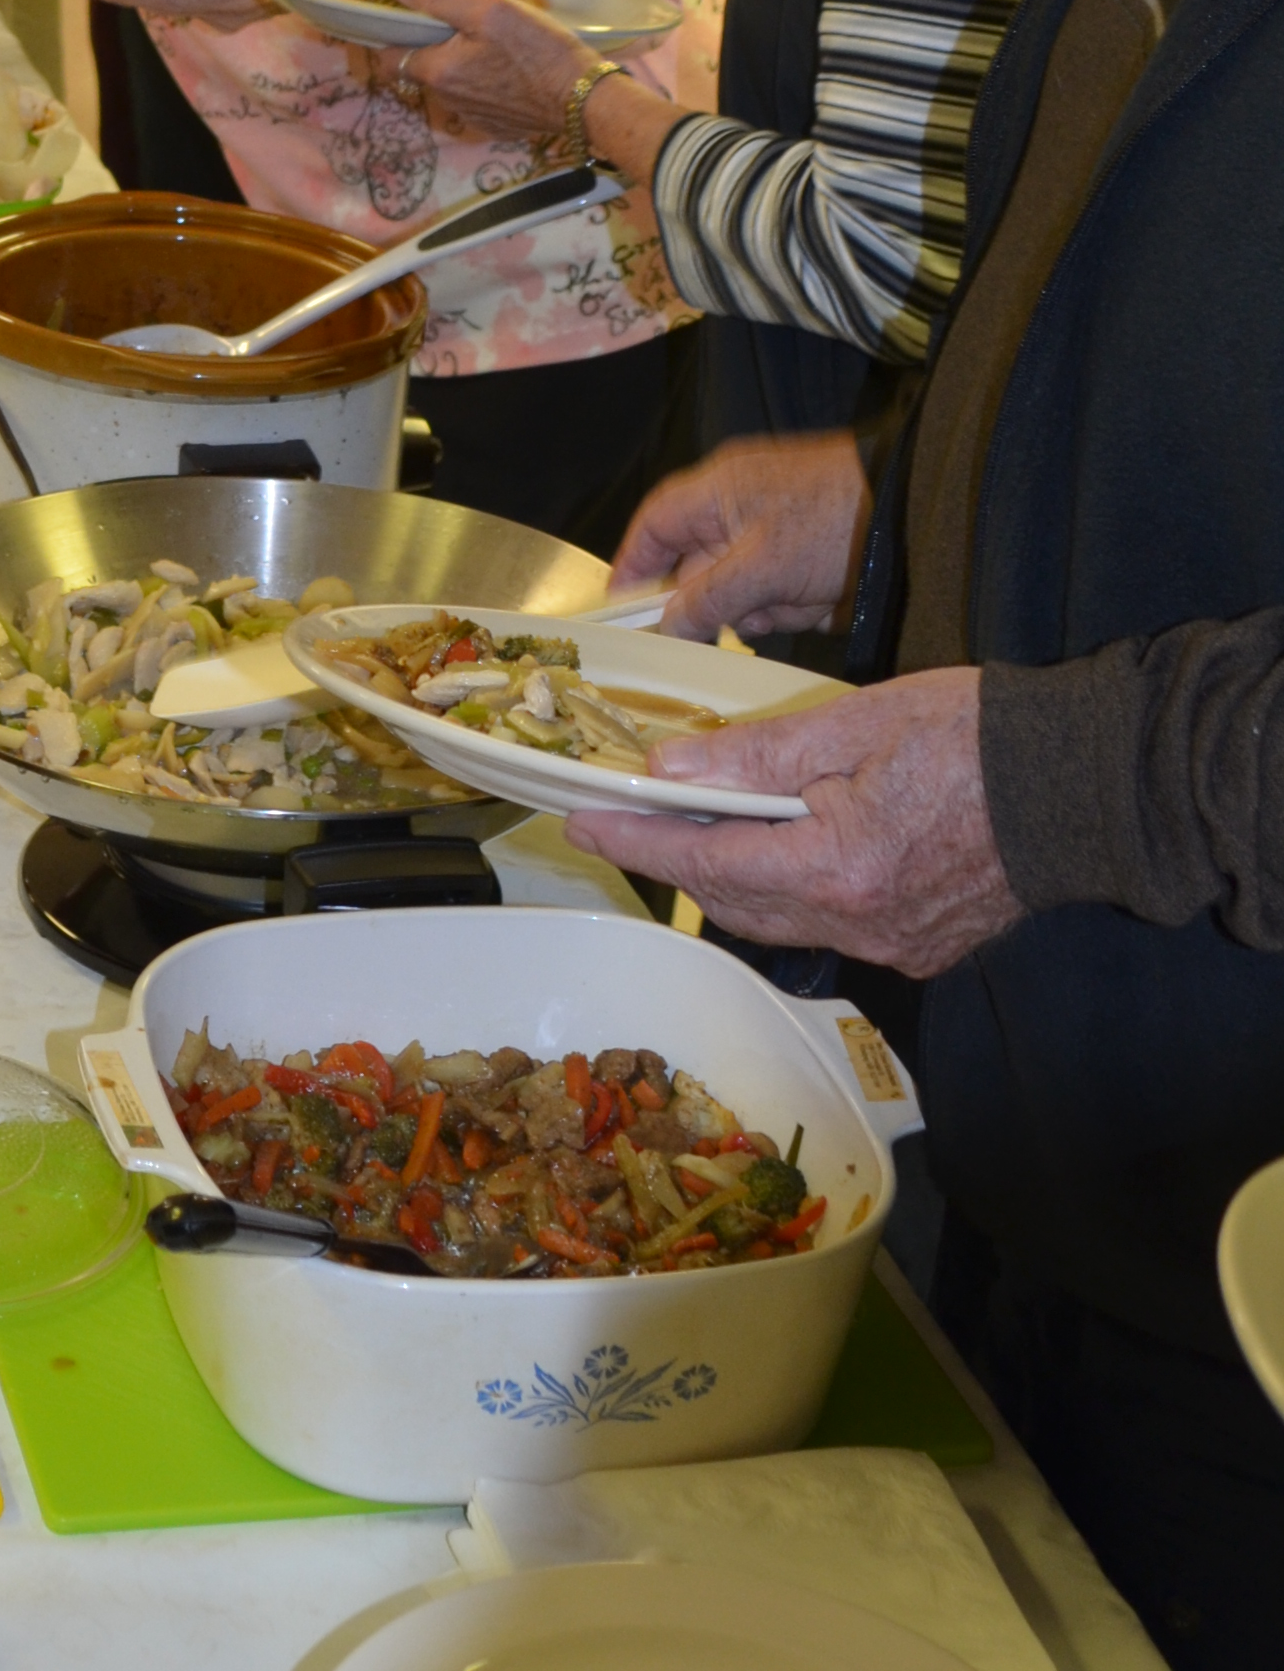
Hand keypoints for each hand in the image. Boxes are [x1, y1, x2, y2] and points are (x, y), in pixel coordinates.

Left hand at [392, 0, 593, 143]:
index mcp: (438, 72)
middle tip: (466, 19)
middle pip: (425, 67)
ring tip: (495, 40)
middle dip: (437, 43)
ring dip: (463, 62)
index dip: (391, 36)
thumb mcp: (490, 9)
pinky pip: (480, 99)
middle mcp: (447, 101)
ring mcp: (473, 117)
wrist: (584, 99)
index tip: (406, 16)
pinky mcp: (498, 126)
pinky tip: (512, 67)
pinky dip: (487, 83)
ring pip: (454, 83)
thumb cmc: (537, 49)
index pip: (389, 58)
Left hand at [563, 666, 1016, 973]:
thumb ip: (757, 756)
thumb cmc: (979, 737)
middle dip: (678, 860)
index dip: (636, 841)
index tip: (583, 823)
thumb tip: (673, 769)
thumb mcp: (855, 723)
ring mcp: (891, 944)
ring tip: (704, 827)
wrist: (1086, 784)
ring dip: (733, 878)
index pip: (703, 860)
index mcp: (836, 867)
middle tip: (637, 817)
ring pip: (778, 921)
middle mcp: (857, 923)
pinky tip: (788, 852)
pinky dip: (792, 893)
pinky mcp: (919, 947)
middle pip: (733, 902)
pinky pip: (828, 929)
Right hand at [610, 429, 870, 639]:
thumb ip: (706, 600)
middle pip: (697, 570)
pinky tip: (818, 598)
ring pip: (740, 591)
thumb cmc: (836, 516)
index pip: (653, 527)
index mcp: (716, 491)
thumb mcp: (761, 565)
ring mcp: (773, 535)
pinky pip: (778, 596)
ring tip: (797, 598)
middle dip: (718, 602)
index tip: (622, 610)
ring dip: (763, 608)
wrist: (916, 510)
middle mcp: (738, 509)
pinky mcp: (803, 558)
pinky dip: (793, 606)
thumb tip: (667, 626)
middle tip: (738, 618)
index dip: (633, 567)